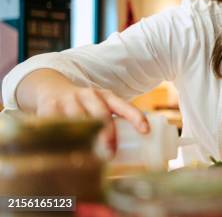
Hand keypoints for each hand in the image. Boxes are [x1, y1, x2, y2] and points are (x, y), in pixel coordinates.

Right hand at [22, 69, 148, 152]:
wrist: (52, 89)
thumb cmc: (85, 105)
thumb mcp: (101, 107)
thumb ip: (112, 124)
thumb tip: (130, 157)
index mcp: (106, 96)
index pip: (124, 106)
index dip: (135, 117)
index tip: (145, 131)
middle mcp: (89, 96)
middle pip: (101, 114)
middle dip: (107, 134)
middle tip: (111, 153)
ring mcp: (69, 100)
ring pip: (79, 120)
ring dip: (84, 139)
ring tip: (87, 157)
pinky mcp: (50, 106)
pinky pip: (56, 124)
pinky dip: (62, 138)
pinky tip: (65, 151)